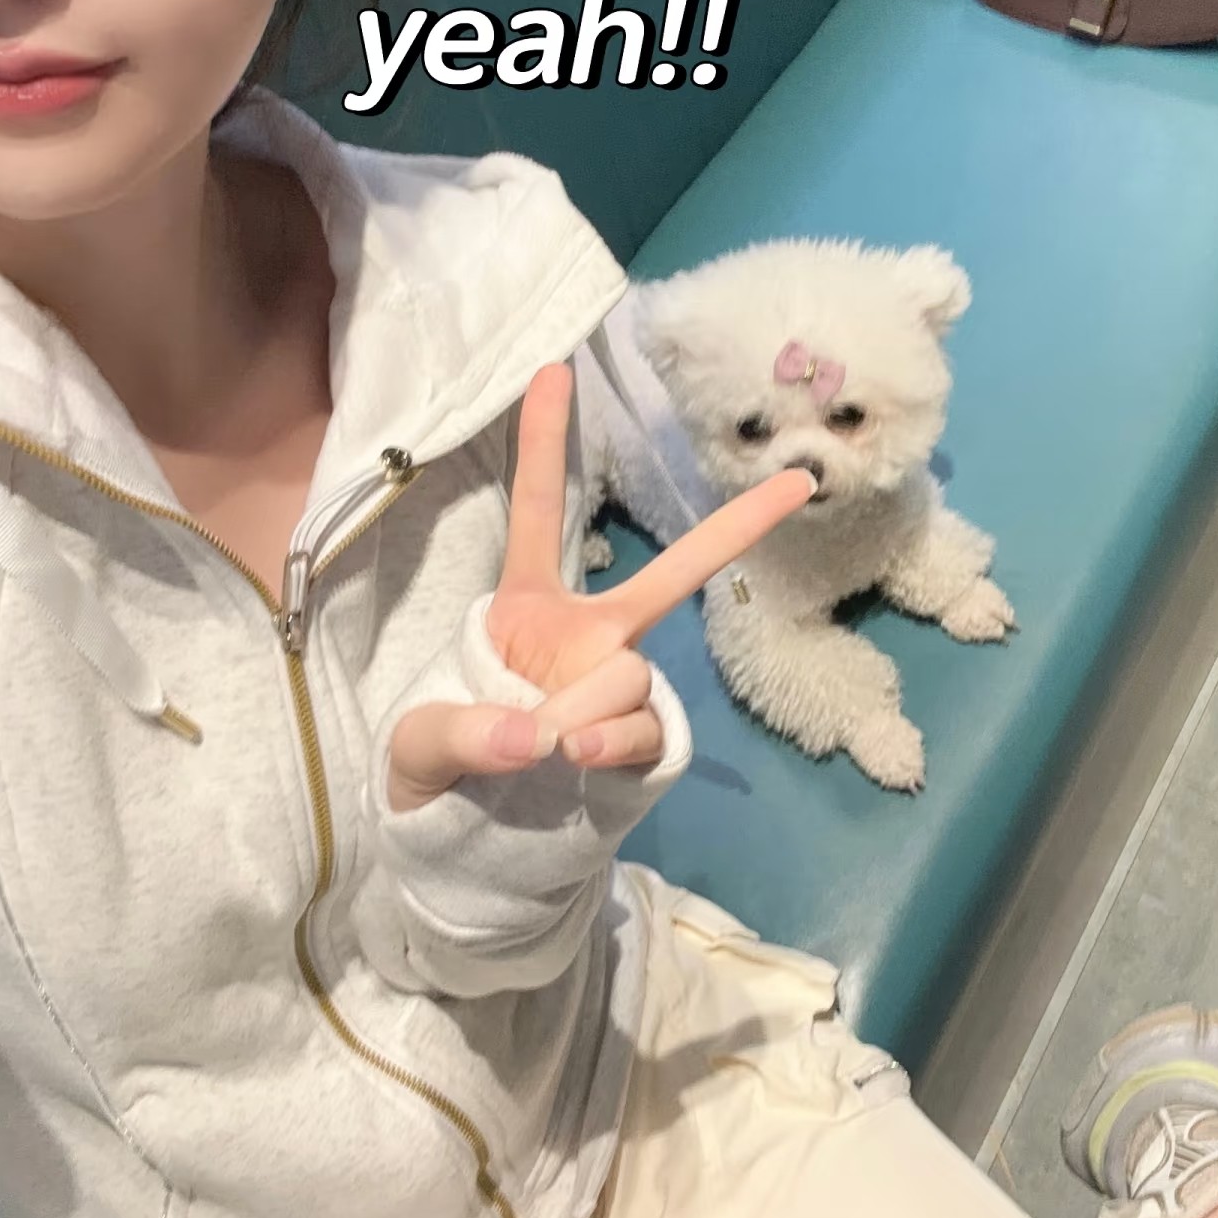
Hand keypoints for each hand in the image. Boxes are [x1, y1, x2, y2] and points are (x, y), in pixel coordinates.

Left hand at [386, 361, 816, 811]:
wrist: (467, 849)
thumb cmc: (435, 774)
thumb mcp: (417, 748)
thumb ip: (464, 732)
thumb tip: (535, 734)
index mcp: (521, 610)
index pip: (535, 515)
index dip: (545, 444)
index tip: (554, 369)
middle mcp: (586, 637)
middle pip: (667, 576)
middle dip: (734, 529)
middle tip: (799, 482)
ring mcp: (619, 687)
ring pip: (630, 673)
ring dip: (587, 708)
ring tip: (544, 748)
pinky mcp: (640, 741)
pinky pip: (643, 726)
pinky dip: (611, 742)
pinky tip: (576, 760)